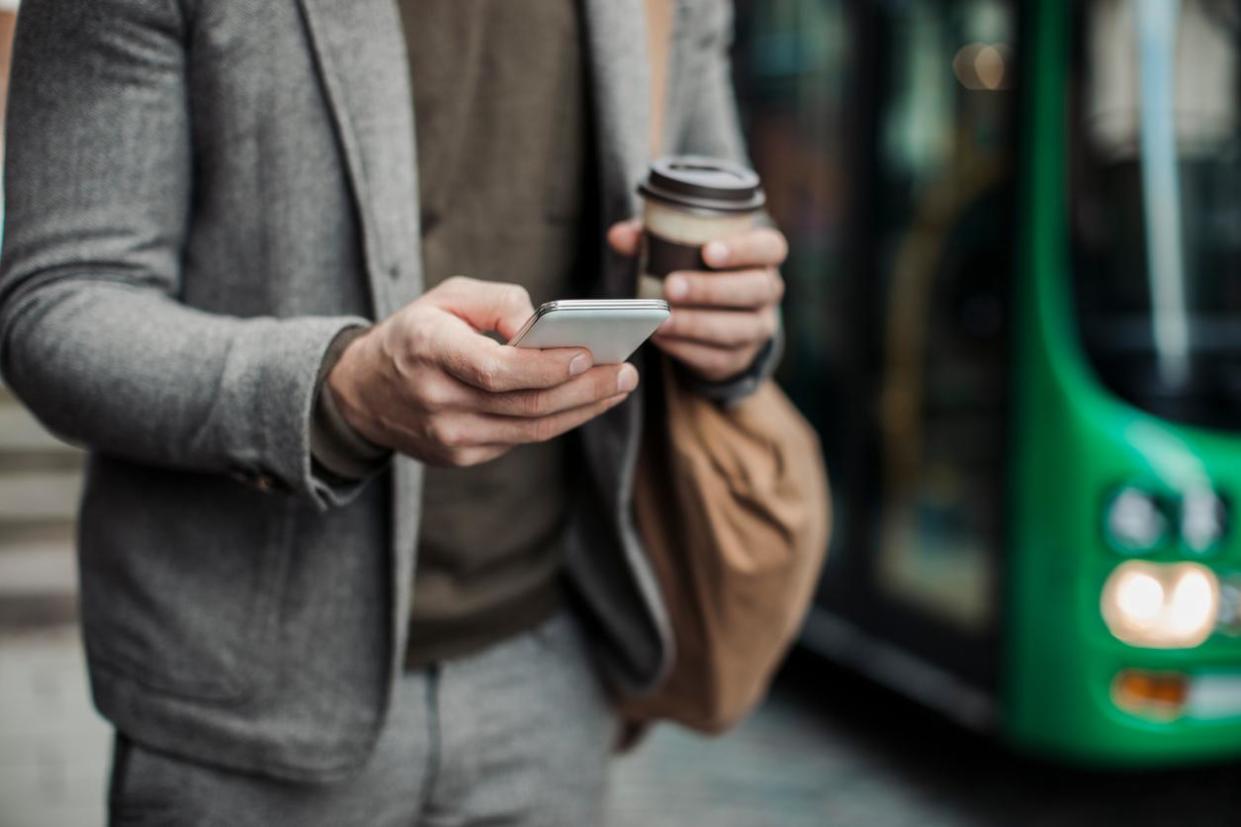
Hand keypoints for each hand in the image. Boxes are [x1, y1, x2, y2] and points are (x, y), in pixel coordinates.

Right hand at [326, 276, 637, 466]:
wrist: (362, 392)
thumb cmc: (416, 332)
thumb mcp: (446, 297)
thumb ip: (498, 302)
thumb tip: (544, 326)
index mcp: (427, 350)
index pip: (494, 369)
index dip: (543, 367)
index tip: (587, 355)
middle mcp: (437, 399)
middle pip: (525, 404)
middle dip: (584, 389)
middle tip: (627, 372)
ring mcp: (448, 436)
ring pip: (531, 428)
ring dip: (582, 408)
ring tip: (619, 386)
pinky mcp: (460, 456)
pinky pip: (520, 439)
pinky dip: (559, 420)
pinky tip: (587, 401)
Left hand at [608, 219, 785, 381]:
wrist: (714, 319)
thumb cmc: (698, 271)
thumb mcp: (681, 249)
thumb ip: (654, 239)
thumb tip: (619, 235)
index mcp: (762, 256)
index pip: (770, 247)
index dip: (743, 249)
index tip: (708, 251)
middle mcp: (767, 292)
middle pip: (755, 289)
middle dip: (711, 289)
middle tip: (672, 286)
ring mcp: (758, 328)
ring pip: (737, 329)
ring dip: (696, 324)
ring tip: (661, 320)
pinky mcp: (739, 358)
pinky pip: (718, 357)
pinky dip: (687, 349)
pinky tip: (663, 338)